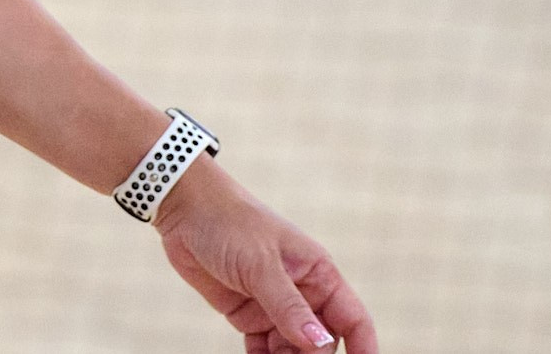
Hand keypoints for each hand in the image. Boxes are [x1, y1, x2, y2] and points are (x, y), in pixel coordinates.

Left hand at [153, 158, 378, 353]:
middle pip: (322, 342)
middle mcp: (302, 291)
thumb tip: (318, 343)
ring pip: (292, 351)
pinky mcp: (249, 315)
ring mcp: (275, 305)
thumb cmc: (231, 223)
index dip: (364, 348)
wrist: (186, 210)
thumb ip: (288, 306)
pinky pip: (263, 351)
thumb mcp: (261, 265)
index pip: (353, 318)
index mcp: (318, 272)